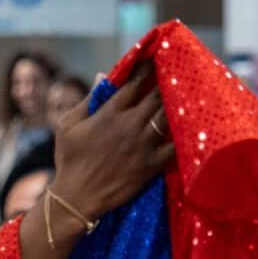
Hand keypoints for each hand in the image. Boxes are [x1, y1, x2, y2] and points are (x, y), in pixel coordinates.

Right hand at [50, 62, 174, 222]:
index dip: (147, 69)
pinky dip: (182, 135)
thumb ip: (87, 100)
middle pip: (157, 95)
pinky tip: (189, 127)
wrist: (78, 197)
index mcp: (110, 113)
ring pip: (168, 116)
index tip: (155, 61)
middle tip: (176, 75)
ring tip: (186, 95)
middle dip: (167, 83)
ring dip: (177, 104)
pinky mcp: (152, 164)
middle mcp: (130, 124)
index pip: (135, 83)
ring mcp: (144, 144)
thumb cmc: (68, 160)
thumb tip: (102, 76)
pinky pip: (175, 146)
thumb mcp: (67, 125)